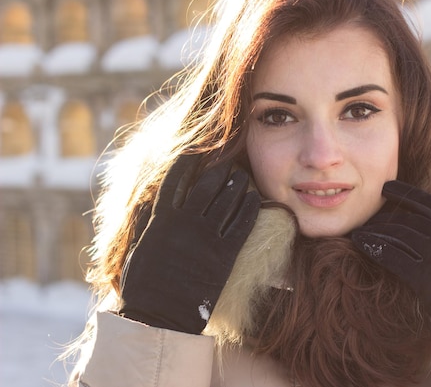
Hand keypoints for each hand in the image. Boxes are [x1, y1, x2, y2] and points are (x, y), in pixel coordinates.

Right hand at [120, 154, 260, 333]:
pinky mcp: (223, 255)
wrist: (158, 315)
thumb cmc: (143, 283)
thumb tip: (149, 197)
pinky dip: (249, 209)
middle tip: (228, 161)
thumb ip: (146, 219)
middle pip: (207, 184)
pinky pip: (241, 225)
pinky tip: (256, 200)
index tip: (197, 150)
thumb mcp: (139, 244)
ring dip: (237, 185)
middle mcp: (184, 222)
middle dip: (219, 169)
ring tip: (243, 177)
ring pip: (227, 201)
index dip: (188, 161)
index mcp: (161, 218)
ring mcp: (205, 237)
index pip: (176, 179)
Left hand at [351, 180, 430, 337]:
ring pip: (398, 235)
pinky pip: (393, 257)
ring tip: (360, 232)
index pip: (429, 203)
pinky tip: (361, 243)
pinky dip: (374, 247)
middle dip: (385, 217)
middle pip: (408, 219)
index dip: (405, 192)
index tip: (387, 187)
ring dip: (375, 231)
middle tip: (368, 218)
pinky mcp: (423, 277)